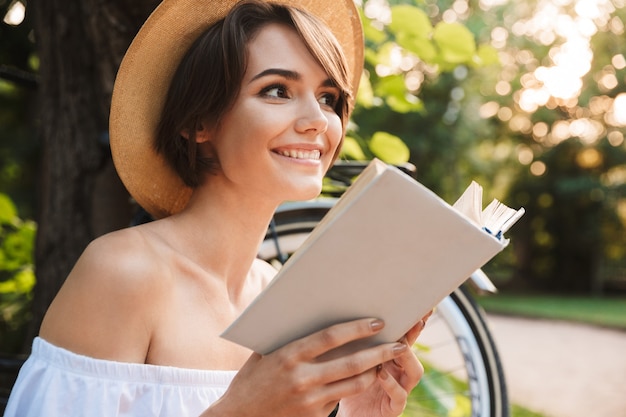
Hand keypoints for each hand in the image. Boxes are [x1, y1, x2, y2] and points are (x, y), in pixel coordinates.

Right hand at [204, 318, 412, 416]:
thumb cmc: (250, 381)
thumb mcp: (263, 353)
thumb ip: (288, 336)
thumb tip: (309, 311)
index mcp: (289, 355)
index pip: (331, 337)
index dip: (357, 328)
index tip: (377, 322)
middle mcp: (302, 378)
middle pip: (351, 362)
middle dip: (379, 352)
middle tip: (398, 343)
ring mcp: (310, 401)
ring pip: (354, 384)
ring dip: (374, 372)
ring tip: (386, 361)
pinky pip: (341, 400)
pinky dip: (355, 387)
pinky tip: (365, 378)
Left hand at [336, 311, 432, 416]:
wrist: (347, 415)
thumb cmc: (346, 383)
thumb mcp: (348, 358)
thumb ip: (353, 341)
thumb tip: (344, 308)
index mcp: (389, 356)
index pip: (403, 335)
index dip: (412, 321)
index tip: (420, 305)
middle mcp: (399, 371)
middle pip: (412, 348)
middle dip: (415, 333)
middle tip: (415, 320)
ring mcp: (400, 389)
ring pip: (414, 371)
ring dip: (406, 357)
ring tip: (397, 347)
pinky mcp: (393, 407)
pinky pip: (399, 396)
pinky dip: (391, 384)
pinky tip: (381, 374)